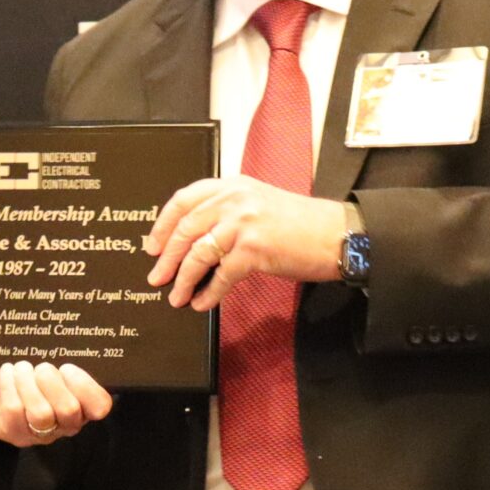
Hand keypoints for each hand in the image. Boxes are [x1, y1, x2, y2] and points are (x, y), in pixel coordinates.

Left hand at [0, 361, 112, 446]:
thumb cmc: (31, 378)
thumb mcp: (53, 368)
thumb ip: (66, 363)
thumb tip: (71, 339)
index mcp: (82, 405)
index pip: (100, 405)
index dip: (85, 386)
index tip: (67, 368)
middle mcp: (65, 424)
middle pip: (69, 410)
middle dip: (52, 382)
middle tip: (40, 368)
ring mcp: (40, 433)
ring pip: (41, 414)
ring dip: (28, 383)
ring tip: (21, 369)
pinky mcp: (14, 433)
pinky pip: (15, 410)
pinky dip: (9, 385)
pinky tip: (7, 372)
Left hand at [145, 176, 349, 311]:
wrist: (337, 234)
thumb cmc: (300, 224)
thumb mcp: (258, 203)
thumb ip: (227, 212)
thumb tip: (194, 240)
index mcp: (232, 186)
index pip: (184, 199)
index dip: (163, 224)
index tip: (152, 244)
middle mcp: (235, 199)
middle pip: (186, 228)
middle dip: (167, 257)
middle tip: (155, 276)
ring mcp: (244, 223)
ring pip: (199, 253)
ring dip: (184, 278)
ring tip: (176, 296)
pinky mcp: (255, 248)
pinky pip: (221, 274)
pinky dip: (209, 292)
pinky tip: (202, 303)